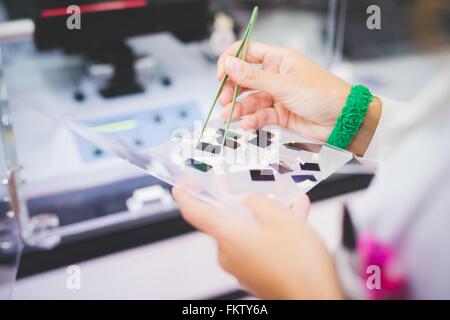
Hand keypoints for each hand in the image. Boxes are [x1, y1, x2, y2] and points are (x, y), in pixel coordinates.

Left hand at [172, 187, 343, 299]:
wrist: (317, 297)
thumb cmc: (297, 263)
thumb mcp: (279, 216)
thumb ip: (259, 202)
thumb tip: (251, 201)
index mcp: (227, 234)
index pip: (194, 211)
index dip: (185, 195)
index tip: (180, 185)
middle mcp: (229, 253)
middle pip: (227, 219)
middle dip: (243, 201)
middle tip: (253, 185)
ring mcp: (242, 267)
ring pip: (249, 231)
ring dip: (266, 215)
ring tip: (290, 203)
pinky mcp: (257, 275)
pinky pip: (260, 245)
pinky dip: (273, 232)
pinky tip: (294, 219)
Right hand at [217, 41, 380, 155]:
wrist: (344, 120)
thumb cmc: (322, 94)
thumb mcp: (285, 85)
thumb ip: (254, 77)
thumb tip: (229, 64)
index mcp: (278, 60)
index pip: (247, 52)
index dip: (231, 61)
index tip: (221, 74)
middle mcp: (275, 76)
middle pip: (244, 79)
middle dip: (232, 90)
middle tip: (224, 101)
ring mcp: (277, 96)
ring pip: (250, 100)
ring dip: (239, 108)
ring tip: (230, 116)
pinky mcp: (279, 115)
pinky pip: (260, 115)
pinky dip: (252, 120)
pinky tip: (248, 125)